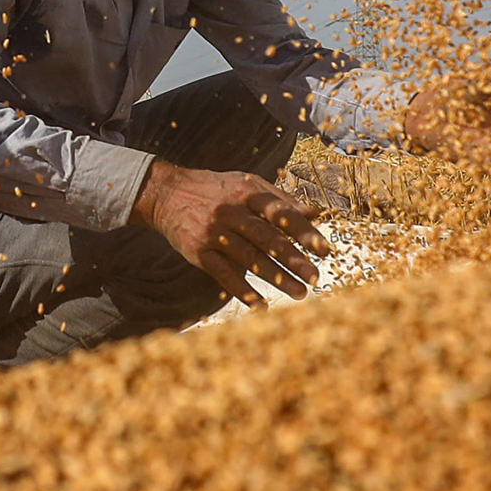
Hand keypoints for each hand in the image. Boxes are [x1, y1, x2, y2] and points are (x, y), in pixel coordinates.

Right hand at [133, 162, 332, 308]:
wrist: (166, 194)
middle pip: (268, 239)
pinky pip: (224, 275)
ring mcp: (213, 233)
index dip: (304, 231)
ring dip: (276, 279)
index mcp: (247, 193)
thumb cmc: (215, 190)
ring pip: (249, 259)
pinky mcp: (198, 253)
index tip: (324, 249)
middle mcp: (231, 212)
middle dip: (294, 260)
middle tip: (315, 277)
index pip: (281, 213)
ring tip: (299, 293)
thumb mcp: (247, 184)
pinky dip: (244, 291)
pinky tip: (262, 305)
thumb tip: (315, 212)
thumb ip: (280, 199)